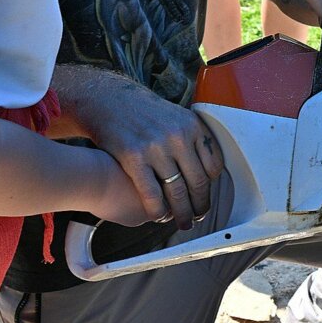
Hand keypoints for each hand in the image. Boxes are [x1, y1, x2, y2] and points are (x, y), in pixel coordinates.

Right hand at [78, 75, 223, 227]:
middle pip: (197, 183)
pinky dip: (158, 210)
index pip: (213, 167)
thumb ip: (192, 140)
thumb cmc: (143, 113)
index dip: (210, 187)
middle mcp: (177, 135)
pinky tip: (158, 215)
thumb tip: (208, 172)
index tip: (204, 197)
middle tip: (197, 217)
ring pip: (177, 192)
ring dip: (181, 213)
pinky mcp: (133, 157)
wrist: (108, 100)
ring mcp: (156, 146)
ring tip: (182, 222)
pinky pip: (152, 194)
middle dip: (199, 206)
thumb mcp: (175, 117)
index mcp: (192, 126)